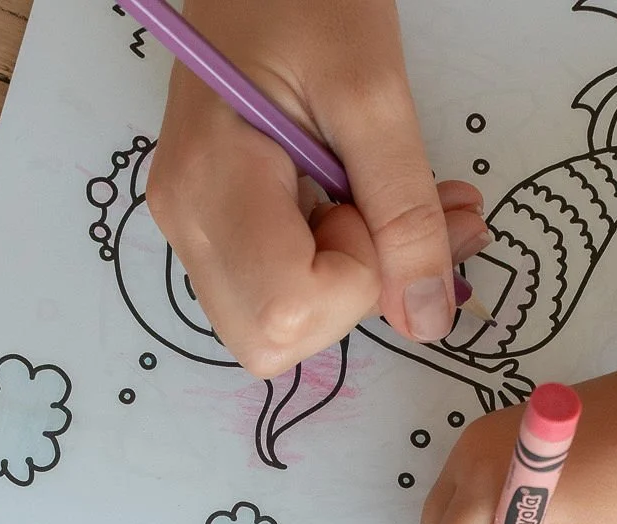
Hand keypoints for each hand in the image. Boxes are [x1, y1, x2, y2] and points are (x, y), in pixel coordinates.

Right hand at [144, 0, 489, 377]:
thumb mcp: (373, 92)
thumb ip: (404, 211)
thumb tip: (429, 317)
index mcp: (210, 184)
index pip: (285, 312)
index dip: (355, 282)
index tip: (374, 204)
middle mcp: (187, 220)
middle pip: (275, 338)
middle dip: (360, 295)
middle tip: (408, 214)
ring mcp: (196, 225)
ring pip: (283, 322)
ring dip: (365, 279)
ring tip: (410, 201)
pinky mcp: (220, 220)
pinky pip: (284, 283)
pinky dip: (346, 260)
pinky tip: (377, 203)